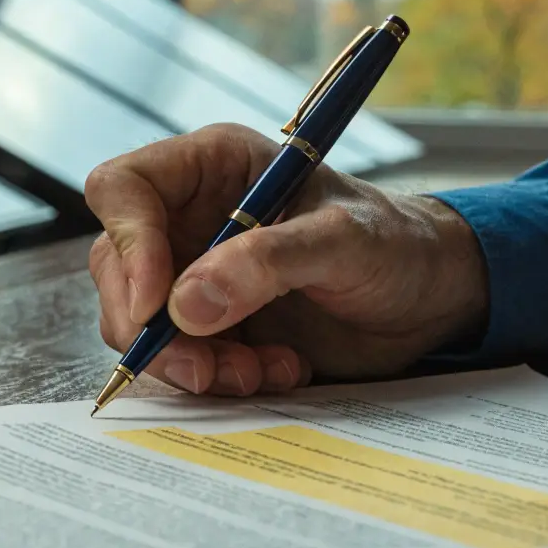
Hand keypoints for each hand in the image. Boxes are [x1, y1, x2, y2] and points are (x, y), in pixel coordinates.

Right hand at [86, 123, 488, 395]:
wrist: (430, 299)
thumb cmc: (395, 244)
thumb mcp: (343, 242)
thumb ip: (266, 263)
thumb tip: (184, 305)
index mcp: (212, 167)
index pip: (123, 189)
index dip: (127, 245)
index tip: (156, 306)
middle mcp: (190, 217)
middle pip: (117, 267)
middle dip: (151, 326)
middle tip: (203, 366)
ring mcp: (195, 274)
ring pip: (140, 324)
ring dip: (191, 362)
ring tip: (261, 371)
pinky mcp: (212, 326)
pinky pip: (179, 360)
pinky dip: (219, 379)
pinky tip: (280, 371)